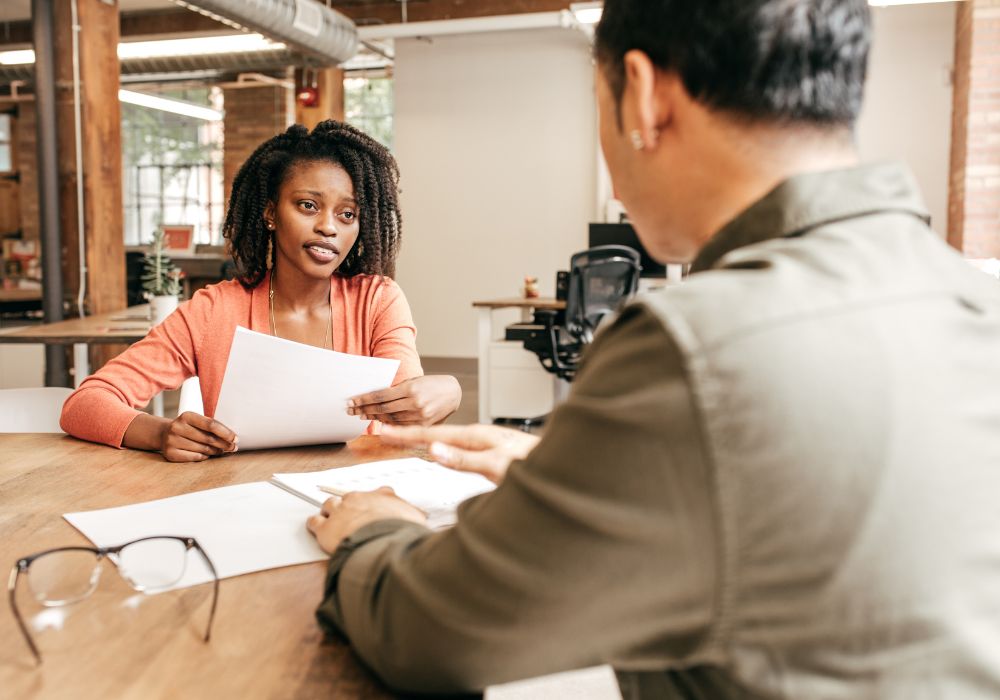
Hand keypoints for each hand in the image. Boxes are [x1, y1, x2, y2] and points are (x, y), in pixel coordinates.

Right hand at [160, 412, 237, 461]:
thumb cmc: (188, 427)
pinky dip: (205, 457)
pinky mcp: (170, 453)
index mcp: (186, 416)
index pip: (211, 424)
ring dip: (216, 451)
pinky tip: (209, 455)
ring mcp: (172, 441)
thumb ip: (212, 426)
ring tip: (221, 450)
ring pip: (203, 449)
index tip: (236, 438)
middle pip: (208, 438)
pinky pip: (195, 457)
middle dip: (224, 444)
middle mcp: (177, 427)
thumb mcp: (197, 421)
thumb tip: (232, 438)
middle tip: (233, 447)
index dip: (226, 433)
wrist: (164, 434)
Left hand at [306, 487, 427, 552]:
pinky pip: (315, 521)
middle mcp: (359, 498)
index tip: (375, 507)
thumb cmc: (400, 532)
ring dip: (330, 511)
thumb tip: (423, 521)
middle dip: (350, 505)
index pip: (379, 493)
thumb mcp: (416, 521)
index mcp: (383, 496)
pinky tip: (316, 527)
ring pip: (329, 504)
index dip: (376, 502)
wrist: (382, 542)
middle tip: (351, 515)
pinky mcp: (326, 527)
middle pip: (350, 497)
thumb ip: (416, 518)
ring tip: (331, 518)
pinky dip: (315, 524)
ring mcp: (341, 511)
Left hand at [347, 375, 461, 425]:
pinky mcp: (424, 425)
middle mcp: (415, 402)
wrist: (453, 393)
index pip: (381, 395)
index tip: (352, 401)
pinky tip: (380, 422)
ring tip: (362, 415)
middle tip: (351, 410)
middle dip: (365, 409)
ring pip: (391, 419)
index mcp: (411, 388)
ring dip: (375, 417)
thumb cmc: (432, 384)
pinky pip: (402, 426)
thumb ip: (397, 390)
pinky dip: (389, 425)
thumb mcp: (414, 381)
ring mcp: (420, 415)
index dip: (364, 399)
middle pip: (383, 408)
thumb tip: (375, 398)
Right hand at [380, 424, 539, 483]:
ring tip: (402, 438)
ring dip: (422, 438)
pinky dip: (440, 445)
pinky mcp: (490, 451)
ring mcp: (484, 442)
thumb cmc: (531, 466)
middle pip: (434, 433)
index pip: (431, 435)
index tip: (382, 431)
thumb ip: (463, 460)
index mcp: (474, 437)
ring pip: (445, 438)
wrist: (559, 464)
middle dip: (407, 433)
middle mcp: (478, 436)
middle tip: (383, 432)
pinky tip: (440, 449)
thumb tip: (434, 449)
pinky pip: (456, 445)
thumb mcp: (494, 466)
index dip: (405, 435)